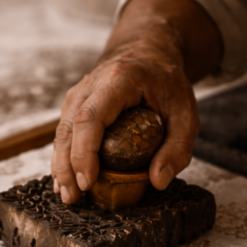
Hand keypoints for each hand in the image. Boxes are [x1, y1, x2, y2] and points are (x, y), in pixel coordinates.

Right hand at [51, 39, 197, 202]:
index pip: (91, 117)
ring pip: (61, 130)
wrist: (149, 50)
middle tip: (73, 196)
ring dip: (60, 164)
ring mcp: (79, 92)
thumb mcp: (186, 113)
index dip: (85, 151)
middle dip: (67, 165)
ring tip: (67, 195)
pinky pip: (63, 131)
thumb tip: (158, 181)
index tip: (88, 180)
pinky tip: (64, 179)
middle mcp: (91, 84)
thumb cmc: (167, 81)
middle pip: (69, 127)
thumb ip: (178, 148)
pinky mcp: (75, 103)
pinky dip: (62, 156)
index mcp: (119, 80)